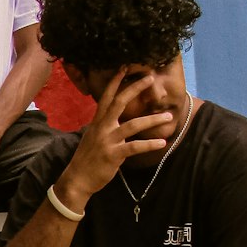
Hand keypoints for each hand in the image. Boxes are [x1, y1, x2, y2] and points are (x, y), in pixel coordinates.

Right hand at [61, 70, 170, 203]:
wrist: (77, 179)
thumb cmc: (87, 159)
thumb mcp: (93, 137)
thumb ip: (105, 127)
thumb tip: (116, 121)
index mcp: (97, 122)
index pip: (106, 97)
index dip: (115, 81)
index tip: (124, 67)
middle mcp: (102, 127)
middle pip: (119, 102)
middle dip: (134, 88)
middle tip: (149, 78)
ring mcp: (108, 140)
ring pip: (133, 125)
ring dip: (152, 120)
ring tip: (168, 116)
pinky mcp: (114, 155)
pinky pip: (135, 147)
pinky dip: (150, 144)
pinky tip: (162, 143)